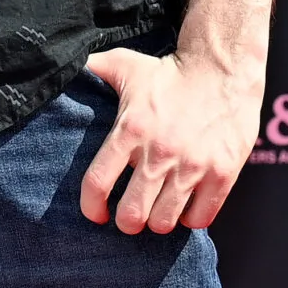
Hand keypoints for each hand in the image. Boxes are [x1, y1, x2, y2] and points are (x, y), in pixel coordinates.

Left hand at [80, 47, 261, 234]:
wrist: (222, 69)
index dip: (91, 206)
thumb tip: (65, 66)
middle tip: (128, 217)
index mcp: (130, 129)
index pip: (98, 182)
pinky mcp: (222, 174)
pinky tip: (185, 207)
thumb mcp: (124, 65)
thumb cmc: (168, 71)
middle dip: (126, 222)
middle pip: (132, 213)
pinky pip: (200, 218)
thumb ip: (93, 70)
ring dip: (157, 222)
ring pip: (165, 221)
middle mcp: (159, 152)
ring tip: (156, 211)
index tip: (95, 214)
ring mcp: (193, 166)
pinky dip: (189, 219)